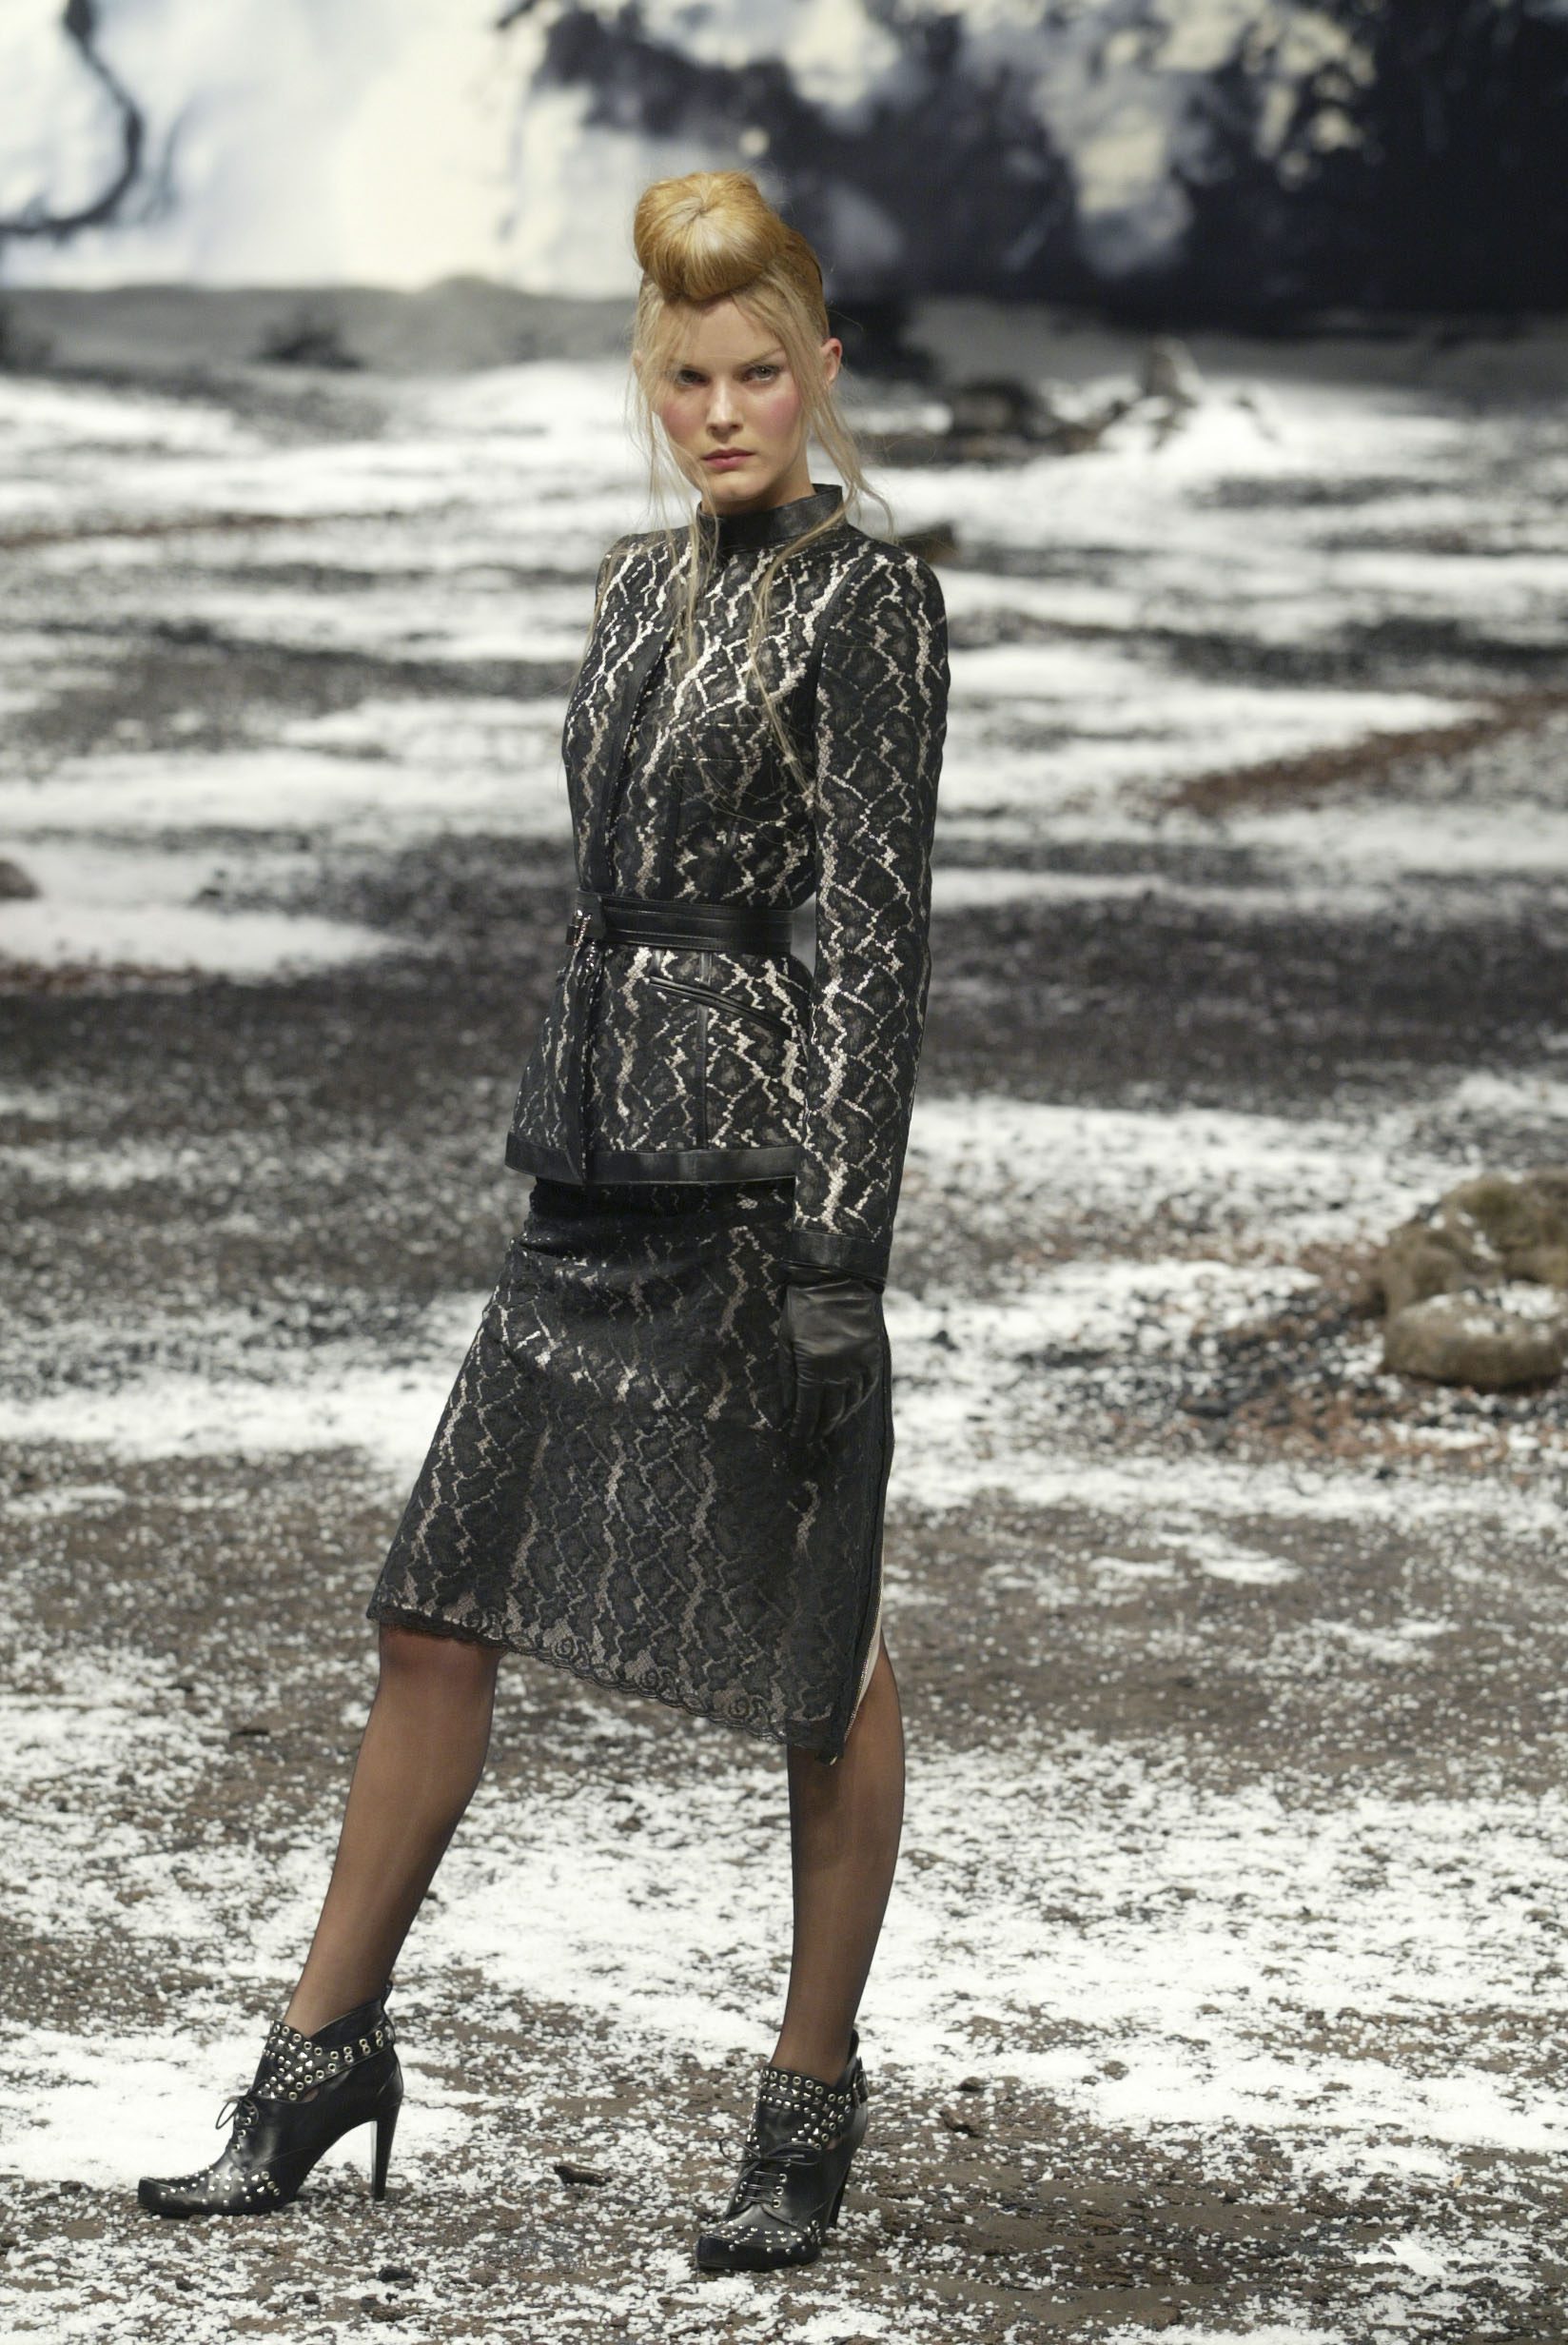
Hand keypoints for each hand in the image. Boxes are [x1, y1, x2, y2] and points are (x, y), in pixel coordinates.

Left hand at [778, 1272, 884, 1449]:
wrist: (835, 1280)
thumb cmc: (803, 1309)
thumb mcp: (786, 1341)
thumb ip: (787, 1376)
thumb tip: (788, 1408)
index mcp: (812, 1366)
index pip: (807, 1410)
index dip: (802, 1428)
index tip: (797, 1440)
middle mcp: (838, 1370)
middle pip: (830, 1411)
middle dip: (819, 1427)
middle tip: (812, 1435)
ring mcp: (858, 1363)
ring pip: (850, 1403)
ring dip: (839, 1418)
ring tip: (828, 1424)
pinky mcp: (872, 1355)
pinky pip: (867, 1388)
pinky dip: (858, 1401)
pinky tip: (849, 1407)